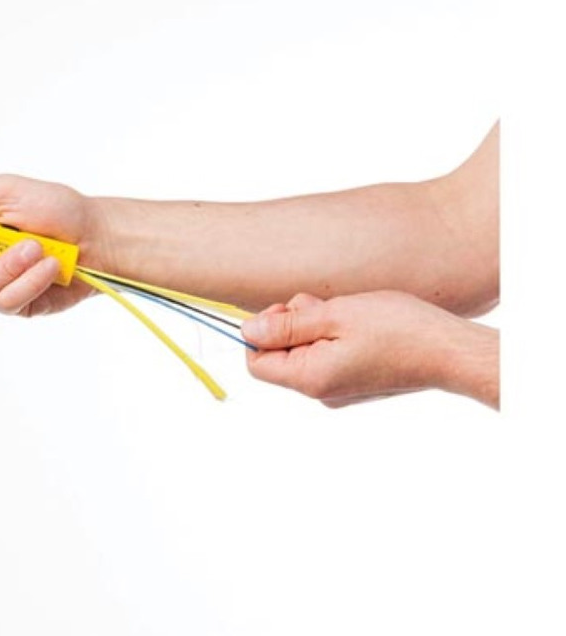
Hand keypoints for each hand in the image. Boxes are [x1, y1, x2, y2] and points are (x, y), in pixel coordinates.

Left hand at [242, 291, 498, 407]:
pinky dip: (333, 335)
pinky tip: (358, 323)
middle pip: (279, 355)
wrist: (450, 351)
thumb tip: (247, 331)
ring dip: (315, 325)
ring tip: (346, 312)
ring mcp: (338, 389)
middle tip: (323, 305)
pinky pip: (327, 355)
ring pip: (304, 351)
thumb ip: (287, 325)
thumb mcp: (334, 315)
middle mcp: (320, 391)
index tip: (287, 309)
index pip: (256, 361)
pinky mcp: (355, 382)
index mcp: (309, 378)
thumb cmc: (398, 329)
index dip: (261, 331)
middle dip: (292, 323)